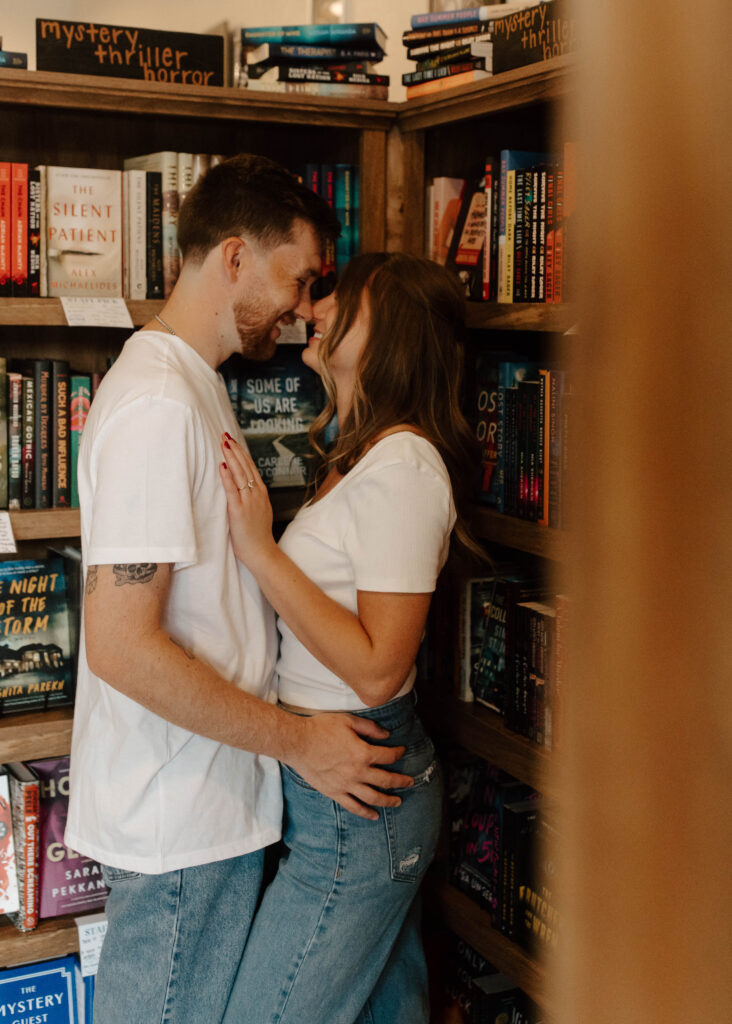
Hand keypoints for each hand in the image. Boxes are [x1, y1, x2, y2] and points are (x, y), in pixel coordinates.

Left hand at [219, 433, 276, 570]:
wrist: (261, 552)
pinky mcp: (239, 511)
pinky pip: (232, 490)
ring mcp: (249, 501)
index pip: (250, 467)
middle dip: (234, 449)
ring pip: (240, 474)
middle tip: (225, 435)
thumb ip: (251, 497)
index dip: (240, 453)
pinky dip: (227, 477)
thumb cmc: (256, 535)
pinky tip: (222, 466)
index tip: (232, 441)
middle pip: (245, 466)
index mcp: (260, 492)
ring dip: (231, 457)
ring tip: (223, 444)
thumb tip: (241, 486)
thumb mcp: (258, 510)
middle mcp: (256, 493)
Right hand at [287, 712, 413, 820]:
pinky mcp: (334, 792)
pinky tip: (374, 816)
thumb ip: (370, 728)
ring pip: (373, 797)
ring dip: (388, 800)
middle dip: (401, 781)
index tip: (403, 751)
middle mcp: (358, 772)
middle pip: (386, 780)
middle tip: (410, 782)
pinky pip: (353, 806)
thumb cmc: (321, 728)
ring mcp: (346, 785)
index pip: (388, 755)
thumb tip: (387, 735)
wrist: (297, 743)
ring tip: (398, 802)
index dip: (398, 753)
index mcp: (363, 753)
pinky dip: (365, 813)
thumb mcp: (348, 721)